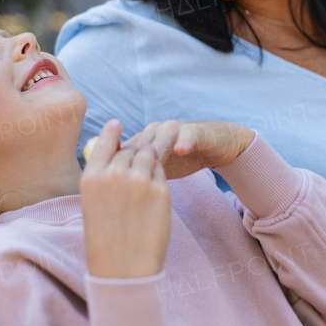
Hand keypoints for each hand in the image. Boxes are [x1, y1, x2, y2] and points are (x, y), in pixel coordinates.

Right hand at [80, 119, 173, 278]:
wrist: (124, 269)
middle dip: (134, 153)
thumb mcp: (92, 205)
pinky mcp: (161, 191)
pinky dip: (159, 177)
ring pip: (149, 156)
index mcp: (92, 177)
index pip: (105, 142)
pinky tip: (154, 193)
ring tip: (145, 180)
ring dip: (149, 161)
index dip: (112, 132)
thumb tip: (119, 160)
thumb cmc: (104, 242)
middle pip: (130, 149)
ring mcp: (140, 181)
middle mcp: (115, 174)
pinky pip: (162, 173)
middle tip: (137, 164)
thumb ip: (104, 179)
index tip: (117, 124)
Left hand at [121, 120, 254, 179]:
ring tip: (150, 168)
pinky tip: (180, 150)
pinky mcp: (194, 130)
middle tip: (126, 186)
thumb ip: (137, 176)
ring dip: (155, 153)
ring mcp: (173, 129)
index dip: (116, 168)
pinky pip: (187, 135)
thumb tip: (112, 196)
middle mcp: (154, 131)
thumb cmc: (181, 159)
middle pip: (138, 146)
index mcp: (141, 140)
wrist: (214, 145)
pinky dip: (183, 141)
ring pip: (160, 141)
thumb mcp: (157, 169)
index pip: (122, 151)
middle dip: (132, 164)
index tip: (111, 189)